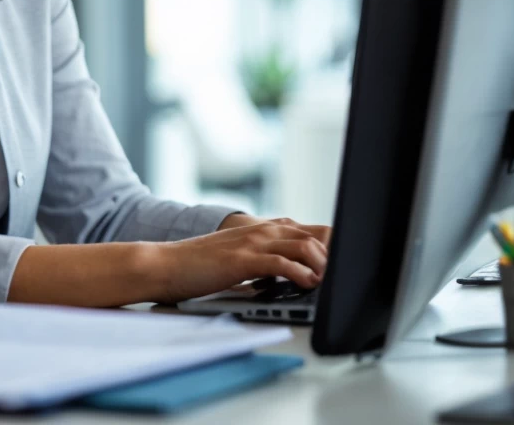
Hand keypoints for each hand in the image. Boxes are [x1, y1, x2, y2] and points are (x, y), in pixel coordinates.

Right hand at [146, 217, 330, 304]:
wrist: (167, 263)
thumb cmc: (199, 264)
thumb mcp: (238, 257)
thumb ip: (263, 260)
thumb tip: (291, 276)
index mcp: (260, 229)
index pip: (307, 229)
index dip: (331, 244)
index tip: (345, 262)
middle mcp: (260, 230)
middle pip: (312, 234)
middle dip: (335, 253)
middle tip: (346, 273)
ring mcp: (251, 243)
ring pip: (302, 244)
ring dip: (322, 263)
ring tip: (330, 280)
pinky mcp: (243, 260)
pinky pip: (281, 263)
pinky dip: (300, 273)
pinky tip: (308, 283)